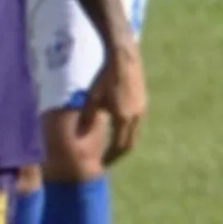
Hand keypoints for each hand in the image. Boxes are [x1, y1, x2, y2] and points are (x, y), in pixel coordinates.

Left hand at [72, 45, 147, 164]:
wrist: (123, 59)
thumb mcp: (92, 99)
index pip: (118, 146)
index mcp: (123, 118)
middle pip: (130, 144)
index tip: (102, 164)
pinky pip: (137, 124)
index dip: (110, 157)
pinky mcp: (143, 102)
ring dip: (125, 144)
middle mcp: (135, 117)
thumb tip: (79, 137)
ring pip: (135, 134)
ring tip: (113, 149)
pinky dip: (128, 132)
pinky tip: (119, 131)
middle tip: (108, 161)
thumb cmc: (104, 78)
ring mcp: (142, 109)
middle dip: (119, 155)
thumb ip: (87, 119)